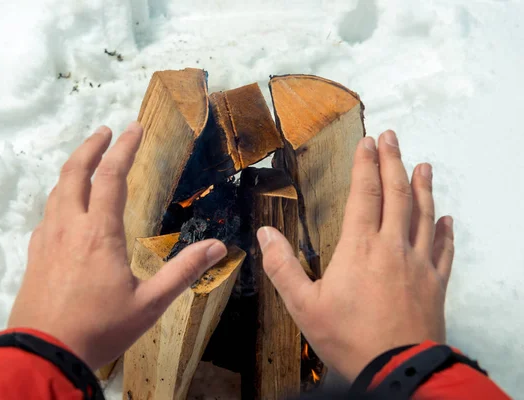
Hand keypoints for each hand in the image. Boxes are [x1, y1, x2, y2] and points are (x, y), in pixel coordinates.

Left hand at [8, 123, 227, 369]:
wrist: (44, 353)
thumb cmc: (100, 328)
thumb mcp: (150, 303)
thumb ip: (184, 272)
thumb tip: (219, 247)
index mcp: (99, 232)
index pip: (111, 176)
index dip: (124, 149)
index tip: (133, 128)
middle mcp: (69, 226)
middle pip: (75, 172)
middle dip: (91, 146)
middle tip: (106, 130)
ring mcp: (47, 239)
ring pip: (57, 190)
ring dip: (73, 168)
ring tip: (88, 160)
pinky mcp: (35, 254)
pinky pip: (48, 214)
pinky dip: (61, 197)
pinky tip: (68, 208)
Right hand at [257, 130, 453, 380]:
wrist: (396, 370)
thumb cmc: (349, 339)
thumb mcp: (303, 305)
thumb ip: (282, 266)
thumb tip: (264, 234)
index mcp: (360, 247)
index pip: (364, 194)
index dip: (365, 165)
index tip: (367, 142)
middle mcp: (392, 247)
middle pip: (396, 194)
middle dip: (393, 161)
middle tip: (392, 137)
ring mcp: (417, 264)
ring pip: (423, 214)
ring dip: (423, 186)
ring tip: (423, 165)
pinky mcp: (435, 283)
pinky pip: (442, 249)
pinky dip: (444, 230)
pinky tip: (446, 218)